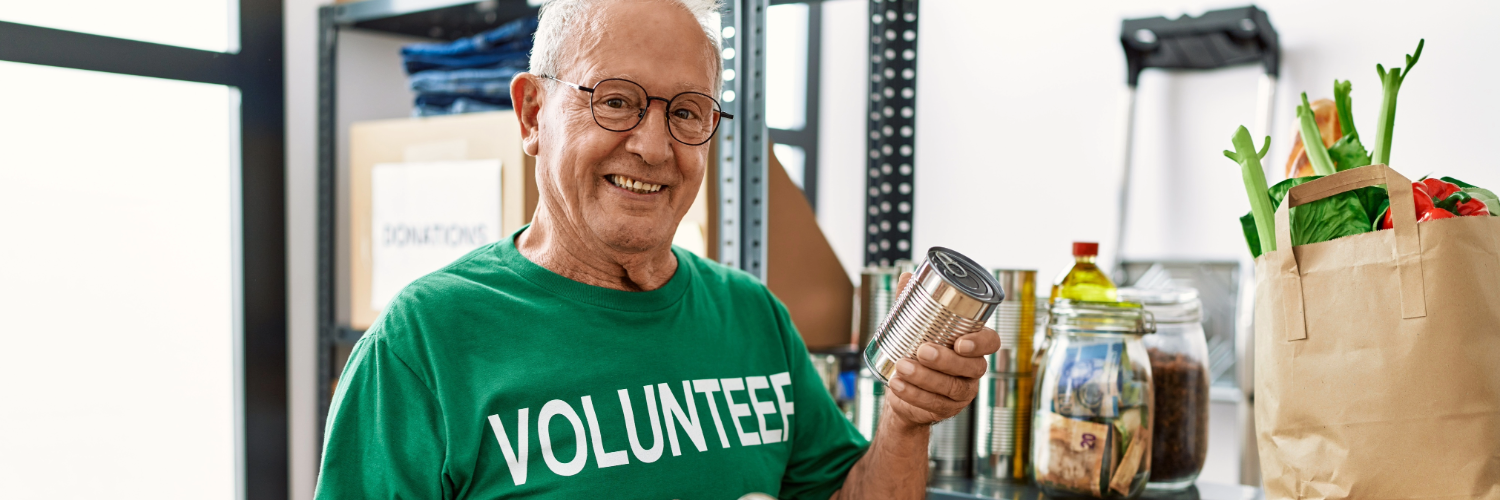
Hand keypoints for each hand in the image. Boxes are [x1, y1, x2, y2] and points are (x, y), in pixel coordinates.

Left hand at [883, 272, 1001, 426]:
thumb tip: (906, 274)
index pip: (990, 342)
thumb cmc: (912, 350)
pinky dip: (914, 395)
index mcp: (971, 345)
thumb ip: (911, 302)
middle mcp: (972, 369)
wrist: (900, 387)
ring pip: (951, 387)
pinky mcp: (947, 409)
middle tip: (921, 351)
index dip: (980, 343)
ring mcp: (962, 392)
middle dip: (945, 360)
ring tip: (901, 368)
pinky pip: (934, 405)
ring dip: (925, 379)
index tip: (960, 342)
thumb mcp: (911, 326)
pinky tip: (897, 385)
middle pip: (971, 367)